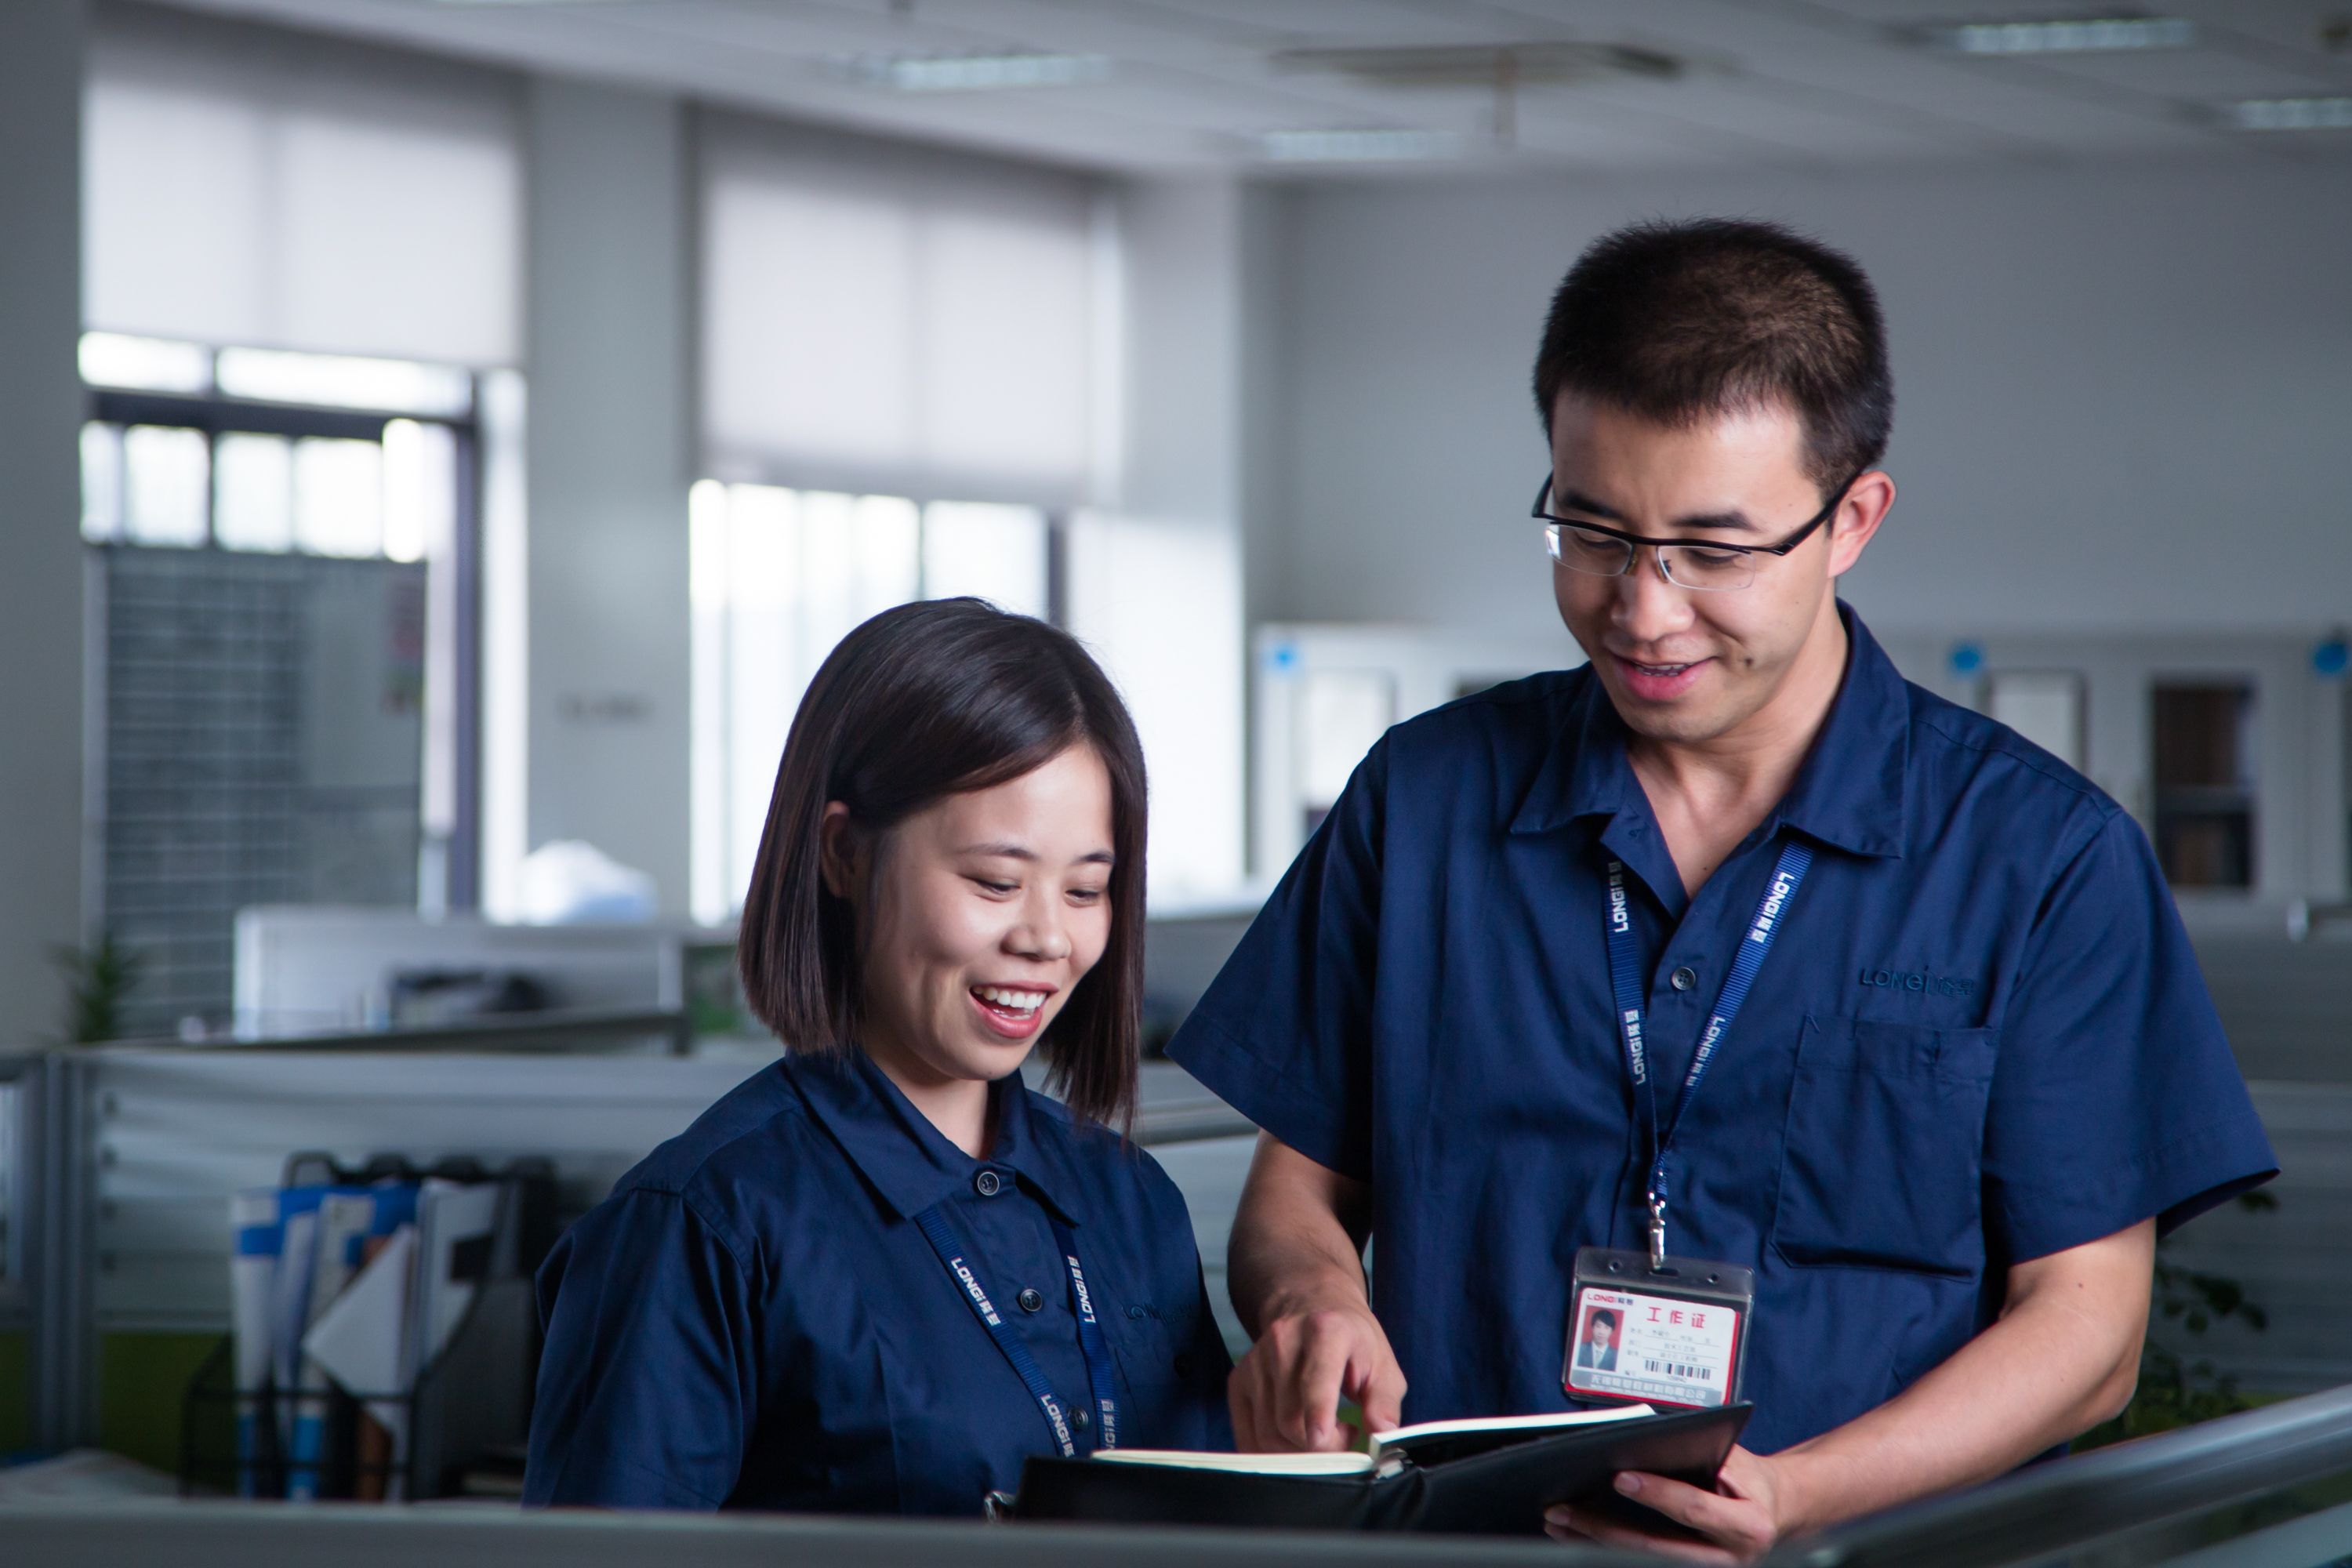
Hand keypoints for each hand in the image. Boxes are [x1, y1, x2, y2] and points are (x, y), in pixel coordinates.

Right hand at [1228, 1299, 1405, 1451]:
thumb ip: (1384, 1402)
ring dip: (1299, 1451)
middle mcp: (1283, 1342)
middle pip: (1290, 1420)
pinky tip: (1295, 1441)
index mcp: (1325, 1331)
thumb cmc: (1351, 1340)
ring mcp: (1255, 1362)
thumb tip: (1382, 1435)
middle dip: (1321, 1446)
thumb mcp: (1382, 1363)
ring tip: (1323, 1433)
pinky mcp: (1237, 1381)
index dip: (1317, 1414)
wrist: (1311, 1306)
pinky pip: (1248, 1436)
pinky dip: (1273, 1452)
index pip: (1315, 1380)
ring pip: (1268, 1433)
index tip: (1322, 1439)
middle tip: (1344, 1436)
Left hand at [1543, 1445, 1792, 1563]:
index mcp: (1748, 1525)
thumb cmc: (1748, 1479)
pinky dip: (1607, 1550)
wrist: (1775, 1511)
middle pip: (1658, 1548)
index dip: (1657, 1494)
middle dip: (1606, 1530)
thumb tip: (1641, 1438)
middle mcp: (1729, 1559)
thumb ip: (1695, 1451)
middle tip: (1565, 1509)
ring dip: (1596, 1544)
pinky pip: (1644, 1563)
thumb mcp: (1734, 1457)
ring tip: (1559, 1522)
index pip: (1694, 1510)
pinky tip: (1578, 1536)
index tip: (1619, 1477)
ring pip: (1645, 1561)